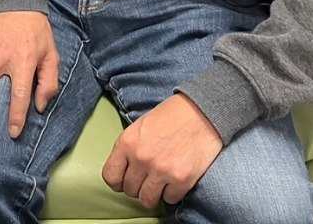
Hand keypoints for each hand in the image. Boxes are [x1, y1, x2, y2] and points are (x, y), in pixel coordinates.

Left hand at [102, 94, 223, 206]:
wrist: (202, 112)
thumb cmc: (171, 116)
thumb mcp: (139, 127)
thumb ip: (129, 149)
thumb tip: (123, 170)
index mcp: (127, 143)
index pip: (110, 176)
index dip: (118, 182)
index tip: (125, 180)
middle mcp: (141, 158)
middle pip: (130, 190)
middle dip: (138, 186)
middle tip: (148, 178)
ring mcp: (161, 170)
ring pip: (147, 200)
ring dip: (154, 194)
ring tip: (160, 182)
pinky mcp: (182, 180)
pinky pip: (169, 199)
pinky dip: (172, 193)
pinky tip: (175, 179)